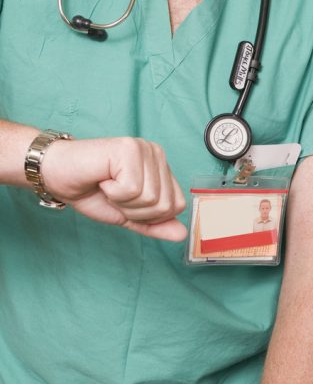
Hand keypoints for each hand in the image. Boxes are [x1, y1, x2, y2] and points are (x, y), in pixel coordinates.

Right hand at [41, 136, 186, 240]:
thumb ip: (155, 224)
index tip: (125, 202)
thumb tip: (182, 235)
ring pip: (150, 198)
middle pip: (165, 205)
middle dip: (135, 210)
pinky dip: (113, 192)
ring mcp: (144, 149)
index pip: (176, 206)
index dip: (149, 215)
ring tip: (108, 186)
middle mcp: (156, 153)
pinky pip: (132, 189)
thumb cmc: (91, 191)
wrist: (58, 176)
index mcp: (161, 167)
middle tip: (113, 194)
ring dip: (123, 202)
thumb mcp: (128, 215)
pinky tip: (103, 179)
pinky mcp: (128, 148)